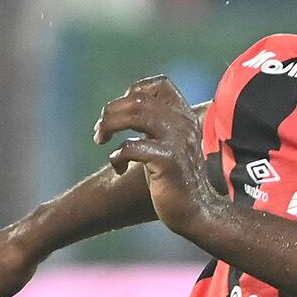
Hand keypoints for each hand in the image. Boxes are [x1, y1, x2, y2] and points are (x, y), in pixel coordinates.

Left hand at [95, 77, 220, 236]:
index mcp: (185, 116)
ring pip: (134, 114)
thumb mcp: (169, 144)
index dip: (134, 92)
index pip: (160, 84)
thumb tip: (119, 110)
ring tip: (100, 140)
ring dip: (109, 125)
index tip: (121, 112)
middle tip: (100, 132)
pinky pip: (131, 147)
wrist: (196, 212)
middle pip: (137, 99)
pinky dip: (116, 157)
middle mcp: (183, 123)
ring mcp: (177, 141)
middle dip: (110, 112)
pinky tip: (118, 168)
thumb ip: (155, 125)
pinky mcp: (167, 161)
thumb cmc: (176, 180)